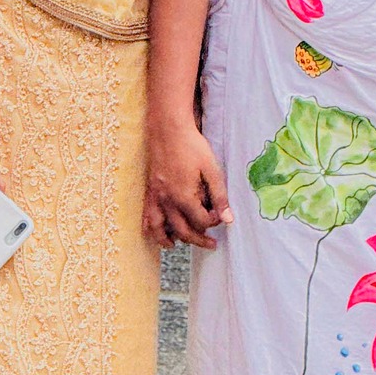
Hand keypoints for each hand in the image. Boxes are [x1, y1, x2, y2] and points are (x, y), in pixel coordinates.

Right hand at [144, 120, 231, 249]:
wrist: (167, 129)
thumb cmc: (192, 146)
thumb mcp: (211, 169)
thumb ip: (220, 196)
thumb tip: (228, 219)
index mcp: (184, 196)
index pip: (201, 221)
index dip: (214, 222)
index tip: (221, 215)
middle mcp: (167, 201)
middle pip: (182, 230)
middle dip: (199, 239)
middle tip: (212, 244)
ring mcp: (155, 196)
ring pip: (159, 228)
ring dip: (169, 239)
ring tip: (177, 246)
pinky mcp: (149, 190)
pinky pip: (147, 216)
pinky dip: (151, 228)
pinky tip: (157, 231)